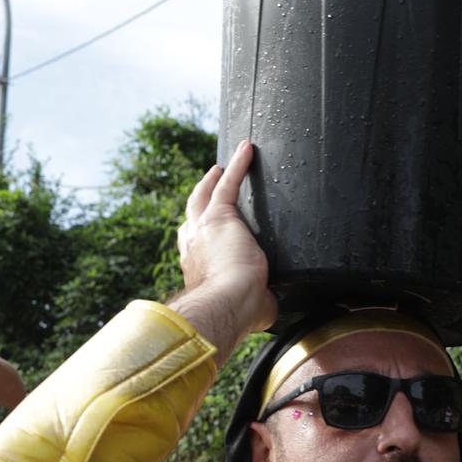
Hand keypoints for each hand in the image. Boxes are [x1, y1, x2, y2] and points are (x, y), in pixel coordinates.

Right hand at [177, 140, 274, 333]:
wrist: (230, 303)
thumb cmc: (238, 312)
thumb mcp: (249, 308)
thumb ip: (258, 302)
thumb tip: (271, 308)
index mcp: (197, 269)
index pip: (194, 248)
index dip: (198, 236)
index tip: (205, 232)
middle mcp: (192, 246)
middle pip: (191, 215)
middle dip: (198, 200)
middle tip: (208, 186)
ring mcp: (202, 228)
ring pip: (203, 197)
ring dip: (211, 180)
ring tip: (220, 168)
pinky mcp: (220, 215)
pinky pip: (228, 183)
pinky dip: (237, 166)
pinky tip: (246, 149)